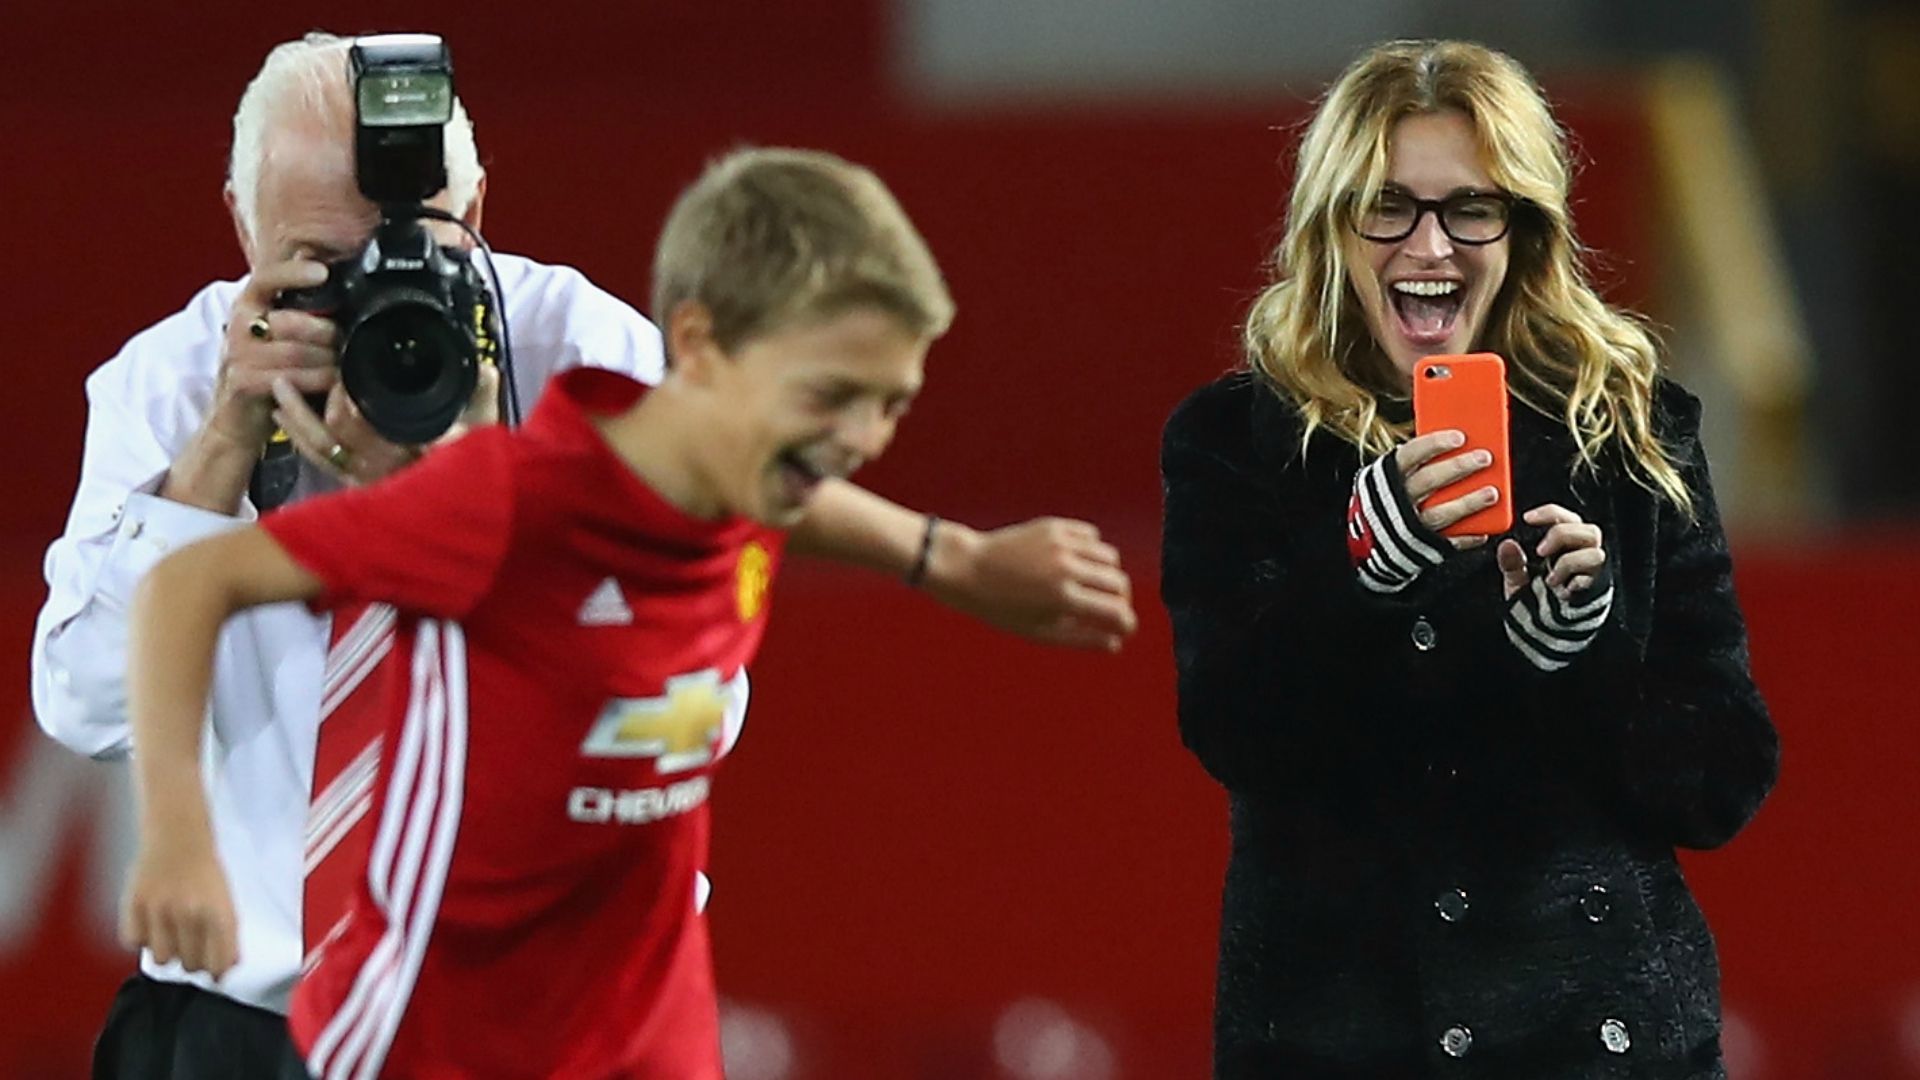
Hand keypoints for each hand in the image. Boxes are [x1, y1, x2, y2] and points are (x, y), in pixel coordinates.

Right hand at [119, 840, 239, 978]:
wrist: (179, 836)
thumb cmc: (204, 871)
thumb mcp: (226, 900)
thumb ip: (228, 934)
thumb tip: (228, 967)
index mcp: (219, 913)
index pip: (219, 963)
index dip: (216, 972)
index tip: (214, 973)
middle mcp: (190, 913)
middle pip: (190, 966)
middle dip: (192, 961)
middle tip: (191, 945)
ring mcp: (161, 909)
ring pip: (161, 959)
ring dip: (166, 952)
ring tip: (170, 934)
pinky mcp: (135, 904)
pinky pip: (134, 942)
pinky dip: (142, 938)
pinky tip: (151, 923)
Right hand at [208, 259, 339, 449]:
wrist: (238, 418)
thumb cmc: (269, 371)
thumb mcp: (281, 334)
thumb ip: (301, 308)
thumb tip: (334, 277)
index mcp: (249, 304)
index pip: (268, 278)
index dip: (295, 273)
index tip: (323, 272)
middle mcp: (239, 324)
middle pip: (294, 321)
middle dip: (329, 334)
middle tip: (345, 345)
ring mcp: (237, 353)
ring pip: (297, 352)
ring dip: (328, 362)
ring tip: (342, 367)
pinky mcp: (242, 381)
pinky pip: (291, 378)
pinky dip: (317, 382)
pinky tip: (330, 384)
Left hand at [269, 364, 499, 484]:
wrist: (474, 505)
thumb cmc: (483, 466)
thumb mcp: (487, 428)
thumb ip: (484, 396)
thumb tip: (484, 370)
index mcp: (409, 450)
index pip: (364, 425)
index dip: (346, 400)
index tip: (340, 373)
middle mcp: (383, 469)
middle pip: (332, 435)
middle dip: (309, 403)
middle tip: (294, 368)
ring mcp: (368, 479)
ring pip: (319, 447)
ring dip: (295, 416)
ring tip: (279, 386)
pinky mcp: (358, 484)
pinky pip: (321, 460)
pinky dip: (299, 436)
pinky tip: (283, 415)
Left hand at [926, 517, 1137, 651]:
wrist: (969, 568)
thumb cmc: (1001, 607)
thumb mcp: (1038, 631)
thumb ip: (1081, 639)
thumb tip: (1115, 644)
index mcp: (1062, 599)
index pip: (1117, 612)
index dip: (1127, 624)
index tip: (1124, 628)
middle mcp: (1066, 568)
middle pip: (1119, 583)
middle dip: (1120, 600)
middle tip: (1108, 608)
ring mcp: (1061, 543)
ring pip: (1110, 557)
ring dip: (1108, 574)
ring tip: (1092, 585)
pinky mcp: (1054, 526)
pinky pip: (1092, 536)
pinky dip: (1092, 550)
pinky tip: (1077, 561)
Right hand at [1395, 429, 1498, 549]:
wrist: (1362, 544)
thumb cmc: (1385, 500)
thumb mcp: (1387, 477)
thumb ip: (1414, 464)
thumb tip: (1456, 444)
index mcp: (1386, 477)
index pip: (1410, 454)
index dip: (1434, 444)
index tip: (1460, 437)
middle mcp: (1395, 501)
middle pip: (1428, 481)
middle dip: (1458, 468)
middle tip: (1485, 458)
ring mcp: (1407, 526)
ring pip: (1439, 513)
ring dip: (1468, 503)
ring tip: (1492, 493)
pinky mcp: (1419, 548)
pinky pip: (1446, 542)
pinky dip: (1466, 537)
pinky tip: (1484, 530)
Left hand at [1496, 503, 1605, 600]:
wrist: (1544, 629)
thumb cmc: (1534, 599)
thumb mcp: (1517, 579)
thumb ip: (1511, 563)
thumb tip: (1507, 545)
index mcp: (1564, 544)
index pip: (1565, 517)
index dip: (1550, 513)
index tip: (1527, 518)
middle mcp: (1581, 553)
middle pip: (1589, 530)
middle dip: (1563, 535)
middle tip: (1540, 551)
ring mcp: (1591, 571)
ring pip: (1596, 552)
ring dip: (1570, 562)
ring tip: (1551, 578)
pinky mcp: (1595, 588)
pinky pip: (1594, 578)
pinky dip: (1577, 581)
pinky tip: (1562, 590)